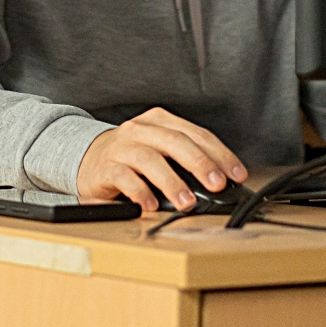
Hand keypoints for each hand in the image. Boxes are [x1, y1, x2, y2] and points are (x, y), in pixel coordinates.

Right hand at [75, 107, 247, 211]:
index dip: (219, 153)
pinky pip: (124, 178)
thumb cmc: (133, 158)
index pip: (195, 133)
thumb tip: (219, 183)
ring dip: (172, 182)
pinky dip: (141, 192)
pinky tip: (151, 206)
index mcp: (159, 121)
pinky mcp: (105, 168)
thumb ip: (184, 160)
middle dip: (200, 163)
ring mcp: (121, 147)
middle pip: (175, 142)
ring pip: (150, 160)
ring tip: (187, 202)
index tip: (237, 173)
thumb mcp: (159, 149)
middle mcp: (140, 130)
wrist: (88, 159)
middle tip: (217, 184)